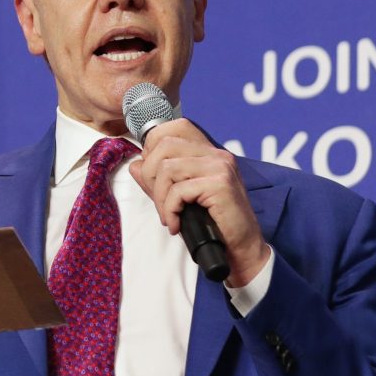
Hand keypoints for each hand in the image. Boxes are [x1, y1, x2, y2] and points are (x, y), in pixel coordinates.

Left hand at [127, 119, 269, 286]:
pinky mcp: (220, 184)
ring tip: (168, 216)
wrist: (240, 248)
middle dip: (150, 175)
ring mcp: (220, 167)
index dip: (154, 146)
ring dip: (160, 197)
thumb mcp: (179, 198)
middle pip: (165, 145)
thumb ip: (158, 180)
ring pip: (167, 168)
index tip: (153, 175)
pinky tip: (175, 224)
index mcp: (209, 152)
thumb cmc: (212, 224)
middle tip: (159, 201)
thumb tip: (135, 165)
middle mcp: (217, 154)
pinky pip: (179, 190)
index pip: (176, 126)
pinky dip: (170, 210)